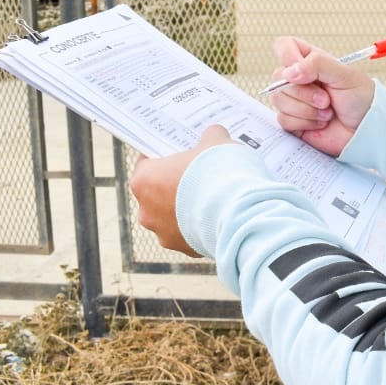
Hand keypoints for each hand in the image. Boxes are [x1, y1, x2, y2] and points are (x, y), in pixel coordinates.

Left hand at [131, 125, 234, 256]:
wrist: (241, 213)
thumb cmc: (221, 173)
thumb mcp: (217, 142)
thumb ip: (210, 137)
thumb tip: (213, 135)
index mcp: (144, 180)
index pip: (147, 163)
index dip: (167, 156)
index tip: (182, 153)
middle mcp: (147, 211)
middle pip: (158, 192)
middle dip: (177, 185)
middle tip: (202, 174)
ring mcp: (164, 234)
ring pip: (174, 217)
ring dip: (189, 209)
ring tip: (216, 197)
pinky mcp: (185, 249)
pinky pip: (191, 233)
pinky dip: (203, 225)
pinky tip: (222, 214)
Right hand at [270, 37, 375, 157]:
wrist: (366, 128)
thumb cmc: (361, 98)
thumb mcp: (345, 74)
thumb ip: (318, 64)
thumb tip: (290, 72)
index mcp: (311, 61)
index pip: (284, 47)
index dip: (288, 57)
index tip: (303, 72)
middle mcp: (299, 79)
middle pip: (278, 77)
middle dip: (305, 92)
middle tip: (326, 99)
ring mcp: (295, 100)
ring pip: (279, 100)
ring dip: (307, 110)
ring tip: (327, 111)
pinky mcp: (293, 121)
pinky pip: (284, 120)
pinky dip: (305, 123)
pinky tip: (321, 122)